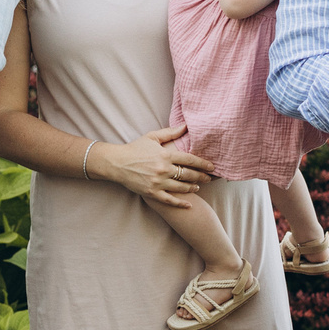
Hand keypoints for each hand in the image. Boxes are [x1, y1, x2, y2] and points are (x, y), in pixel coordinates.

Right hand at [93, 125, 213, 208]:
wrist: (116, 163)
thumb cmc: (134, 148)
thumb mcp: (152, 137)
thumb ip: (170, 132)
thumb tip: (186, 126)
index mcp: (165, 155)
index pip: (190, 159)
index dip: (203, 163)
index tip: (212, 166)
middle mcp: (163, 169)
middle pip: (188, 174)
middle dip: (201, 177)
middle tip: (210, 178)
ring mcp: (158, 182)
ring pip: (181, 187)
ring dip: (192, 188)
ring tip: (198, 187)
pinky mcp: (152, 193)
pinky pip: (170, 200)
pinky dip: (180, 203)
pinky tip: (189, 204)